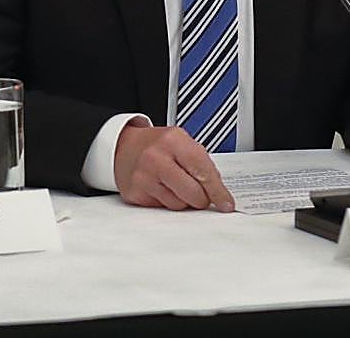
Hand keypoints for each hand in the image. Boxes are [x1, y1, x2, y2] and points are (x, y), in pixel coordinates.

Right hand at [113, 124, 234, 211]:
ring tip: (173, 183)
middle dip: (201, 198)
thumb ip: (202, 164)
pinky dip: (166, 201)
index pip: (203, 171)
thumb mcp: (181, 142)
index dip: (218, 191)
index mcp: (172, 140)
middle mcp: (156, 158)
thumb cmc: (157, 145)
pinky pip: (162, 209)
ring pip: (179, 205)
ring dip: (182, 200)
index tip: (225, 203)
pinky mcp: (135, 193)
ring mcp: (143, 177)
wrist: (124, 147)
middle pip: (194, 194)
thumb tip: (220, 195)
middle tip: (198, 191)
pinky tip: (160, 187)